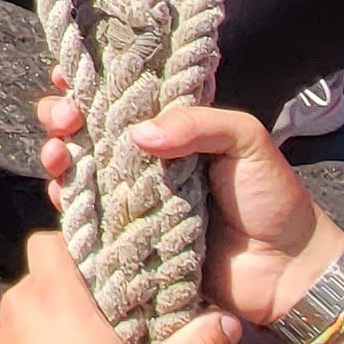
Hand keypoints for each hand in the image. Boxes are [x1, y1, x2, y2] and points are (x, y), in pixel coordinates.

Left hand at [0, 228, 241, 343]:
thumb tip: (230, 322)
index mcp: (54, 302)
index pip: (47, 243)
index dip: (73, 248)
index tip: (103, 270)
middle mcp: (17, 316)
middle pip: (40, 280)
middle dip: (70, 292)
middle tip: (109, 319)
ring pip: (25, 315)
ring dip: (51, 326)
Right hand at [36, 89, 339, 328]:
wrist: (286, 271)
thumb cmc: (272, 198)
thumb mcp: (245, 140)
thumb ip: (195, 123)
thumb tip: (137, 135)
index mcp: (173, 128)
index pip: (123, 94)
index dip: (90, 79)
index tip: (66, 71)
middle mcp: (147, 159)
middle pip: (87, 128)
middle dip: (62, 113)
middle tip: (67, 117)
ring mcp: (134, 198)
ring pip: (78, 168)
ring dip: (58, 153)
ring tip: (60, 153)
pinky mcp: (128, 238)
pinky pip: (87, 217)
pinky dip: (67, 201)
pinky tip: (63, 190)